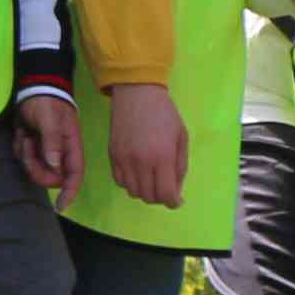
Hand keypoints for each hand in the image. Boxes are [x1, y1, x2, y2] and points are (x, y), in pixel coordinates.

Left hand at [13, 90, 78, 197]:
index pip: (75, 176)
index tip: (60, 207)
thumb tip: (54, 166)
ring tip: (26, 134)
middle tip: (29, 144)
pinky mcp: (33, 149)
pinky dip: (19, 148)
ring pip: (34, 170)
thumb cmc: (46, 102)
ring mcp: (46, 152)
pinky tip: (22, 133)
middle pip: (50, 178)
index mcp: (71, 148)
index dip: (70, 193)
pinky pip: (23, 160)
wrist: (34, 89)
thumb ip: (52, 142)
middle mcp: (60, 154)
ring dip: (26, 154)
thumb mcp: (50, 119)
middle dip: (35, 166)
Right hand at [105, 82, 186, 210]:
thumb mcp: (182, 137)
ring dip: (145, 191)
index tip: (177, 200)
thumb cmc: (165, 113)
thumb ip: (180, 166)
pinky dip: (130, 183)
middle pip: (149, 197)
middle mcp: (141, 162)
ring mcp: (124, 160)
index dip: (173, 202)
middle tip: (165, 188)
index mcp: (163, 156)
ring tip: (151, 180)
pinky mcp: (112, 155)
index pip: (165, 194)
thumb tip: (176, 189)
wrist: (137, 93)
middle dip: (160, 198)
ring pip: (133, 192)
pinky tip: (137, 174)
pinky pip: (119, 181)